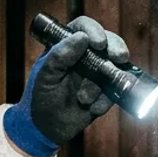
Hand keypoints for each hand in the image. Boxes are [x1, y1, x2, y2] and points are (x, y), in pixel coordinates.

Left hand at [4, 15, 129, 156]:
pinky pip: (116, 90)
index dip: (94, 30)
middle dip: (116, 48)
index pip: (83, 27)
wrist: (46, 129)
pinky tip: (93, 109)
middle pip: (108, 42)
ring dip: (104, 83)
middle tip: (118, 58)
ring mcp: (98, 73)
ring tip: (84, 99)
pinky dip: (107, 100)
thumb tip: (81, 37)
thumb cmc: (40, 97)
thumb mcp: (45, 76)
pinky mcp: (106, 91)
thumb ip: (60, 55)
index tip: (98, 43)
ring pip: (115, 66)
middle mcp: (85, 55)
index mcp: (67, 45)